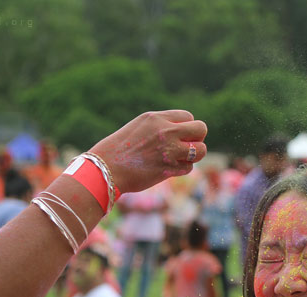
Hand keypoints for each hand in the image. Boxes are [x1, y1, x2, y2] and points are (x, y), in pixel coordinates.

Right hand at [90, 110, 206, 193]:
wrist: (106, 169)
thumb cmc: (120, 149)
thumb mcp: (139, 127)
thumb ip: (161, 125)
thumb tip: (182, 131)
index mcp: (156, 118)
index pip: (188, 116)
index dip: (187, 127)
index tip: (180, 135)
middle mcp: (165, 132)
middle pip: (201, 129)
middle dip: (198, 138)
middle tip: (188, 146)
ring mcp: (169, 151)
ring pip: (200, 150)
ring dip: (194, 156)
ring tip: (181, 158)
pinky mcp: (168, 169)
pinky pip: (189, 168)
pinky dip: (183, 169)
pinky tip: (171, 168)